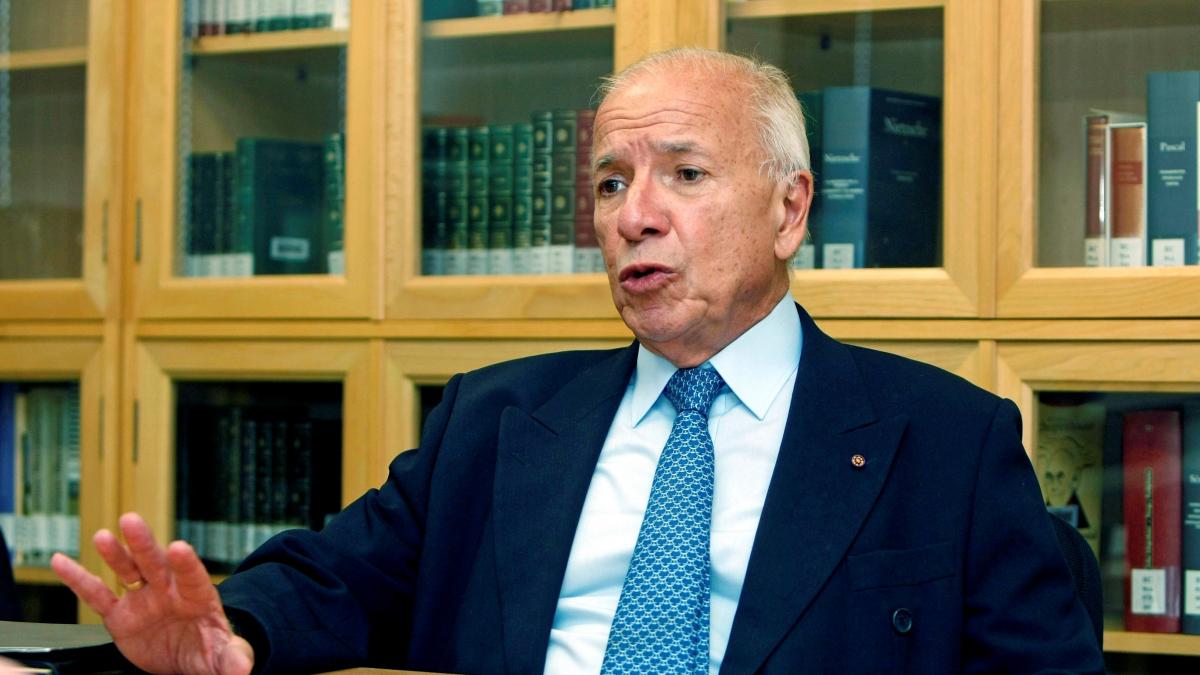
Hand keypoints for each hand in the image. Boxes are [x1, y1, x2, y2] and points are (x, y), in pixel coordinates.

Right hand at [50, 513, 254, 674]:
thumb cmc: (209, 650)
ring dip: (115, 554)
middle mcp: (168, 590)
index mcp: (197, 596)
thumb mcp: (223, 655)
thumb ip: (232, 658)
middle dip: (144, 544)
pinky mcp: (119, 615)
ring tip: (103, 537)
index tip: (178, 547)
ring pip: (127, 571)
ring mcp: (143, 599)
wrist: (185, 659)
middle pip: (156, 563)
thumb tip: (243, 668)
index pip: (193, 576)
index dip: (186, 563)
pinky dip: (79, 579)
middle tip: (132, 521)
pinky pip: (96, 595)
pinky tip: (61, 561)